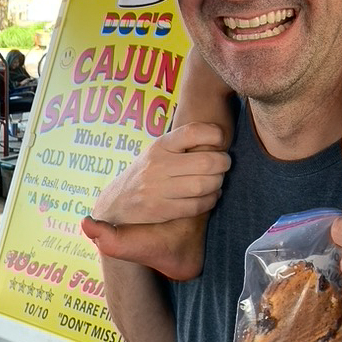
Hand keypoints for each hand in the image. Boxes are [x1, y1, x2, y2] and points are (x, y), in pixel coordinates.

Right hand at [89, 121, 229, 225]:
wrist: (117, 202)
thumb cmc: (148, 171)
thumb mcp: (158, 151)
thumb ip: (183, 143)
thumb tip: (220, 134)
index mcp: (160, 145)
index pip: (193, 132)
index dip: (214, 134)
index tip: (220, 140)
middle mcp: (158, 165)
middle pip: (206, 161)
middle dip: (223, 163)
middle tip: (225, 163)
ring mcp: (158, 189)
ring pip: (203, 185)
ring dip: (218, 182)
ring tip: (218, 180)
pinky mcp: (161, 210)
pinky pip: (197, 206)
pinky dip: (211, 200)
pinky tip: (211, 195)